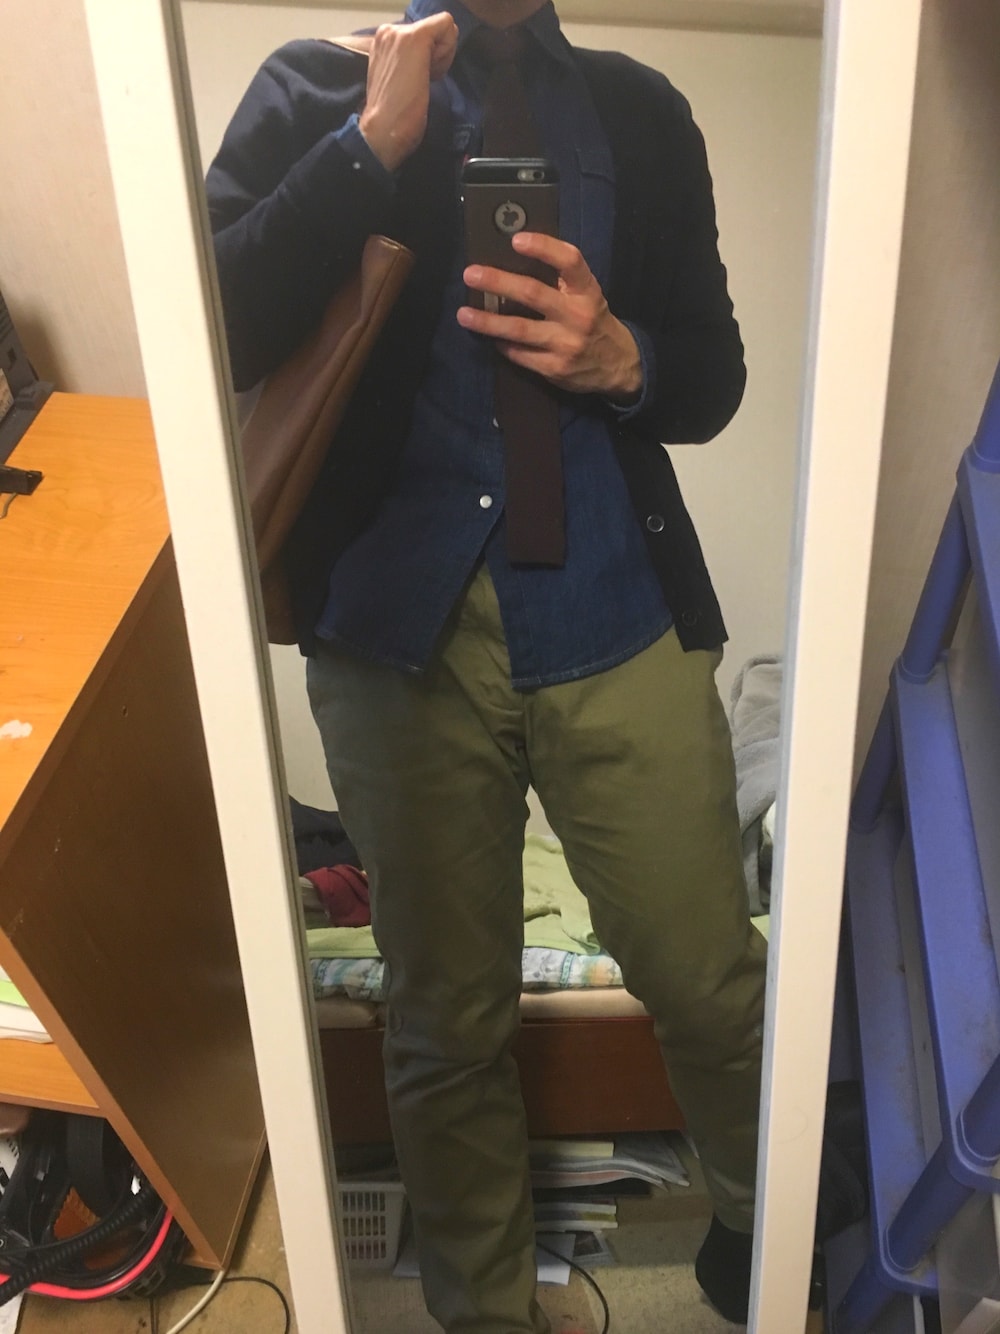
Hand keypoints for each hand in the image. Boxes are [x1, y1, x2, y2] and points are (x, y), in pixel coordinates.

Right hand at [359, 14, 458, 170]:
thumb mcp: (398, 80)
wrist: (383, 130)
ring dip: (441, 57)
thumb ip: (409, 63)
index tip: (419, 79)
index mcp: (383, 42)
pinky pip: (447, 26)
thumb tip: (431, 59)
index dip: (430, 58)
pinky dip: (448, 51)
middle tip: (420, 82)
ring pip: (443, 28)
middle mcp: (389, 31)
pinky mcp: (416, 38)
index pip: (423, 35)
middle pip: (434, 30)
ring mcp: (401, 32)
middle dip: (437, 56)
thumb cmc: (392, 116)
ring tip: (422, 81)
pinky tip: (432, 74)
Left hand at [457, 232, 642, 401]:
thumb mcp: (587, 295)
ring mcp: (566, 344)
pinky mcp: (554, 368)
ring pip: (519, 330)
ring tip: (463, 314)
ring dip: (487, 322)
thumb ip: (560, 281)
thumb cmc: (593, 321)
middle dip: (499, 282)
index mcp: (587, 291)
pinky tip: (490, 338)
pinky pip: (520, 355)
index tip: (516, 240)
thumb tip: (513, 263)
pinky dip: (502, 345)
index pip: (569, 261)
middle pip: (533, 294)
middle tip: (471, 274)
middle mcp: (577, 315)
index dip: (544, 247)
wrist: (618, 365)